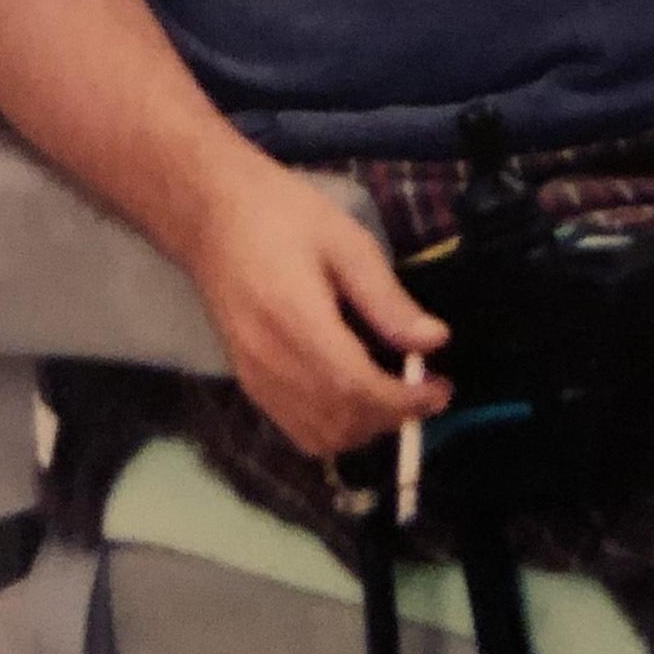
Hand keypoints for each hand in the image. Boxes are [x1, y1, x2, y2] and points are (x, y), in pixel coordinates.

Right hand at [182, 159, 451, 459]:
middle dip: (391, 417)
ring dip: (364, 428)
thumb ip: (387, 299)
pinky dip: (334, 427)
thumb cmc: (283, 216)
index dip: (404, 400)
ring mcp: (254, 380)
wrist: (212, 217)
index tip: (441, 390)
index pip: (356, 387)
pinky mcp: (247, 383)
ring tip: (396, 392)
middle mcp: (270, 364)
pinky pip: (295, 428)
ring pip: (317, 437)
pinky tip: (356, 394)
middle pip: (339, 423)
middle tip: (426, 389)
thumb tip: (434, 341)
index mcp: (296, 322)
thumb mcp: (346, 242)